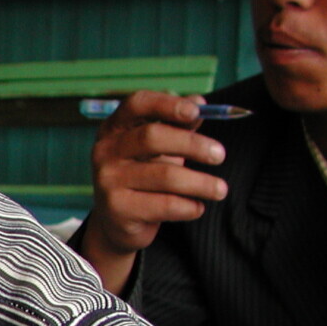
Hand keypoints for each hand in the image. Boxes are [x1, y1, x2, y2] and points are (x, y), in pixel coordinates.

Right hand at [81, 90, 227, 293]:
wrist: (117, 221)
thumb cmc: (143, 176)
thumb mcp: (159, 148)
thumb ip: (179, 125)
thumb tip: (201, 103)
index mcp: (115, 128)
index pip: (137, 104)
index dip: (167, 104)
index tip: (198, 112)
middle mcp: (105, 151)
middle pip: (152, 137)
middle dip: (192, 144)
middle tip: (220, 155)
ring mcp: (108, 181)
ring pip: (164, 175)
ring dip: (200, 183)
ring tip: (220, 190)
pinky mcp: (117, 209)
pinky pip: (165, 205)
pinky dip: (189, 207)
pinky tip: (197, 207)